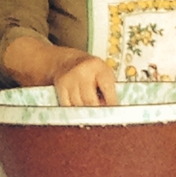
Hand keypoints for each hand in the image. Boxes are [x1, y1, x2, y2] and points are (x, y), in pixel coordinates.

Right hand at [2, 37, 117, 105]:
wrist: (68, 61)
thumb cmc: (91, 70)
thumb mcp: (104, 73)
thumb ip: (109, 89)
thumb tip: (110, 109)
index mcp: (98, 67)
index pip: (107, 89)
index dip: (112, 104)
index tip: (115, 114)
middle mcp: (82, 72)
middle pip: (91, 101)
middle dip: (97, 111)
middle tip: (102, 115)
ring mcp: (69, 80)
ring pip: (79, 106)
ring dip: (86, 111)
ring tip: (90, 107)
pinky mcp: (60, 87)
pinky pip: (68, 106)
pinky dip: (75, 110)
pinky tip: (80, 108)